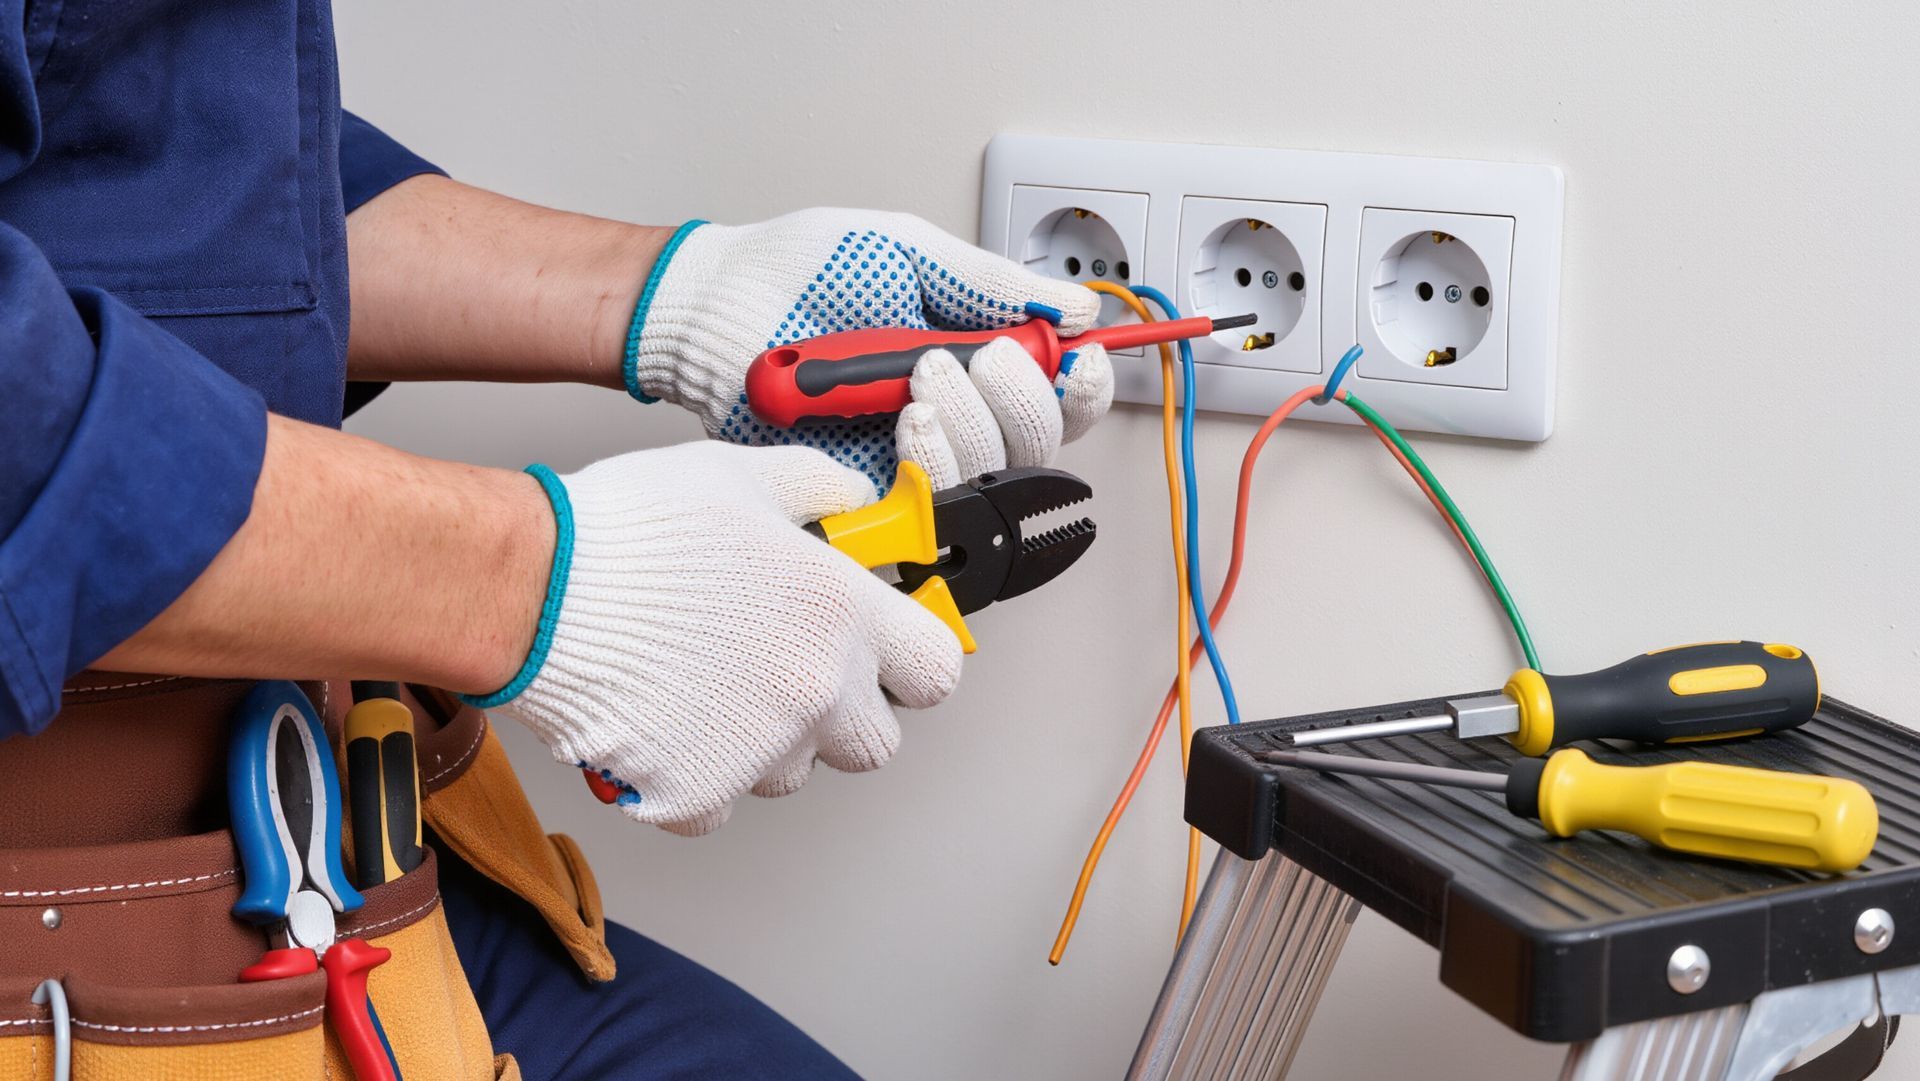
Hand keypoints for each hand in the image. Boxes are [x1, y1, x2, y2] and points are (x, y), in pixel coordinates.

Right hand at [468, 441, 963, 835]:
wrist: (533, 590)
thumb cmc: (628, 531)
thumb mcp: (740, 476)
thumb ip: (818, 490)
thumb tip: (853, 500)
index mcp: (841, 614)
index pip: (936, 671)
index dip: (911, 661)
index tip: (888, 652)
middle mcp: (814, 691)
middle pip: (873, 742)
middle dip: (839, 714)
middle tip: (783, 670)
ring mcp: (757, 751)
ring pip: (791, 771)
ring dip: (763, 741)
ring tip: (703, 682)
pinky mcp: (696, 795)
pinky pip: (718, 802)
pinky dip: (693, 774)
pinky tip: (662, 719)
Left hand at [626, 209, 1113, 489]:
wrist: (716, 308)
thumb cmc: (798, 274)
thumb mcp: (909, 252)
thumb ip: (990, 283)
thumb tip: (1073, 304)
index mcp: (971, 359)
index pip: (1057, 393)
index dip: (1084, 386)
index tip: (1082, 359)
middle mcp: (951, 415)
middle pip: (1037, 443)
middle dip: (1021, 400)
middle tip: (976, 358)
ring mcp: (910, 459)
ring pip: (990, 475)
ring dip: (970, 424)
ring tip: (919, 377)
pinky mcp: (869, 494)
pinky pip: (929, 505)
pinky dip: (930, 463)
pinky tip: (905, 425)